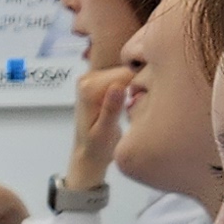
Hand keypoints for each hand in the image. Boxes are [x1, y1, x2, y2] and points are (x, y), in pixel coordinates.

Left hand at [68, 67, 133, 181]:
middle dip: (134, 87)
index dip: (137, 88)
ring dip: (132, 89)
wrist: (88, 153)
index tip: (135, 105)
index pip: (126, 74)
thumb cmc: (97, 147)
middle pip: (126, 70)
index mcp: (88, 88)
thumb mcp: (106, 132)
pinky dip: (129, 89)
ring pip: (126, 73)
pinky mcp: (98, 80)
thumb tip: (118, 87)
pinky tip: (124, 103)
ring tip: (127, 108)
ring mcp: (92, 78)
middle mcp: (87, 78)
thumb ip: (111, 109)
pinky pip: (123, 77)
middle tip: (131, 109)